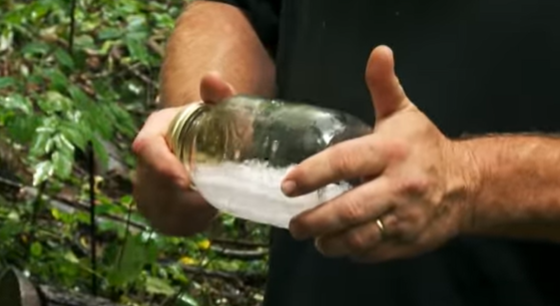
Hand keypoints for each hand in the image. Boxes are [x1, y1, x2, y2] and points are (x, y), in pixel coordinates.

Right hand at [132, 72, 235, 235]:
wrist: (195, 145)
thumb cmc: (206, 127)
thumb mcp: (213, 111)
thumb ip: (218, 95)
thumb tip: (213, 79)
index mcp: (154, 133)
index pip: (146, 148)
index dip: (162, 166)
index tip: (184, 181)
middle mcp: (145, 162)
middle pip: (157, 186)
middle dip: (184, 196)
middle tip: (212, 198)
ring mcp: (146, 188)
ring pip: (165, 208)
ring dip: (190, 211)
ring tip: (211, 202)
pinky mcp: (154, 209)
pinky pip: (171, 222)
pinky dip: (191, 221)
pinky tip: (206, 212)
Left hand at [282, 46, 476, 261]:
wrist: (468, 184)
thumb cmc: (426, 147)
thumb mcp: (404, 113)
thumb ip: (384, 86)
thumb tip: (378, 51)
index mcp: (390, 151)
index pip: (343, 162)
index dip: (311, 174)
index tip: (287, 185)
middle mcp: (397, 186)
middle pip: (347, 209)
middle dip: (314, 220)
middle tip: (294, 225)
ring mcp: (405, 217)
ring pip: (359, 237)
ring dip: (330, 242)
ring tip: (314, 239)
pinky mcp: (409, 241)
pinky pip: (374, 252)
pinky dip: (352, 252)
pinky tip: (340, 245)